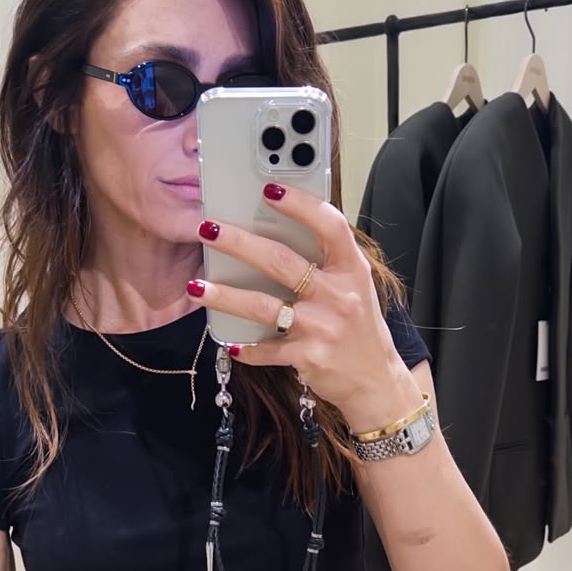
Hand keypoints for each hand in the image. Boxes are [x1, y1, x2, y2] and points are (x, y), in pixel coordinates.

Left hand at [189, 183, 413, 430]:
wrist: (375, 380)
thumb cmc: (358, 326)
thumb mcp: (354, 287)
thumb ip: (326, 261)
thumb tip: (277, 230)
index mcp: (351, 270)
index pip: (329, 226)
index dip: (300, 205)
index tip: (269, 190)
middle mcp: (338, 295)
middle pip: (281, 261)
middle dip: (238, 243)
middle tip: (208, 229)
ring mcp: (322, 327)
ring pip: (263, 306)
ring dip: (225, 296)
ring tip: (196, 287)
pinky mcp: (308, 357)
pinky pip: (267, 349)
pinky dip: (246, 348)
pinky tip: (229, 343)